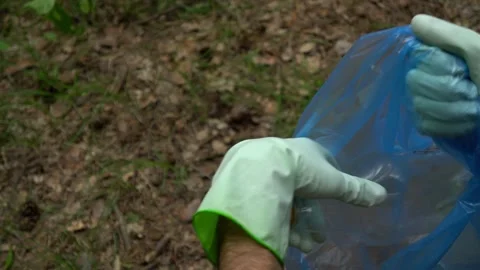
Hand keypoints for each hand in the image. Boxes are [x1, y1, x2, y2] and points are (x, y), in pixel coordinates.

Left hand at [193, 137, 385, 264]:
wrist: (258, 170)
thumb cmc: (300, 170)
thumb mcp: (331, 182)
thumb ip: (354, 190)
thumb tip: (383, 195)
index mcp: (307, 149)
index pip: (324, 165)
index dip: (331, 184)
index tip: (333, 200)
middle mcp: (287, 154)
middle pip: (304, 188)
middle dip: (312, 215)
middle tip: (317, 236)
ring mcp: (267, 166)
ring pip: (286, 198)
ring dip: (297, 223)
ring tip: (304, 244)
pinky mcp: (250, 179)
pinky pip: (269, 202)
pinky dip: (278, 219)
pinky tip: (285, 236)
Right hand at [406, 14, 479, 136]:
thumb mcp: (479, 53)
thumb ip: (448, 36)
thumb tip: (415, 21)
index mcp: (441, 58)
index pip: (416, 59)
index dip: (438, 67)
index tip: (460, 70)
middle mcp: (430, 77)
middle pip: (414, 83)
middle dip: (447, 90)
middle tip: (471, 91)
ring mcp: (428, 103)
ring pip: (418, 105)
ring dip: (452, 110)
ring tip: (472, 109)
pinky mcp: (430, 125)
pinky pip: (424, 124)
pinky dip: (448, 126)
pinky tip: (464, 123)